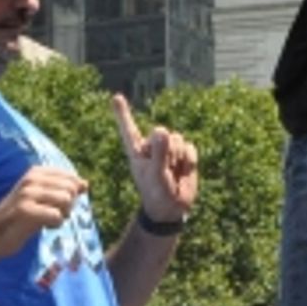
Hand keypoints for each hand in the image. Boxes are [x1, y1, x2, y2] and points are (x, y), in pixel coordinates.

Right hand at [0, 164, 86, 257]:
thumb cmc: (22, 216)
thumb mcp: (44, 199)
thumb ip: (64, 190)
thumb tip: (86, 184)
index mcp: (36, 172)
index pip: (72, 178)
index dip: (71, 195)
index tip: (57, 205)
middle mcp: (31, 179)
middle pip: (71, 190)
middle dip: (68, 206)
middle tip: (53, 214)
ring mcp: (27, 193)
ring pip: (66, 200)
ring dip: (62, 215)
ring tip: (47, 220)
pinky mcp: (25, 210)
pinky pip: (56, 215)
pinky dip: (55, 224)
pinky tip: (43, 226)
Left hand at [112, 93, 197, 226]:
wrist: (173, 208)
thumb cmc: (156, 194)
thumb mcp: (155, 175)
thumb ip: (159, 153)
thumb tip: (162, 130)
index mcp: (137, 151)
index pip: (129, 129)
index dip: (122, 113)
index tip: (115, 97)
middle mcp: (152, 146)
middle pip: (161, 132)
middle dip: (167, 151)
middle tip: (164, 170)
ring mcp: (169, 149)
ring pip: (178, 138)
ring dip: (177, 156)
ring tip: (172, 172)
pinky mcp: (184, 154)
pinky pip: (190, 147)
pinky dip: (189, 160)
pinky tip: (184, 171)